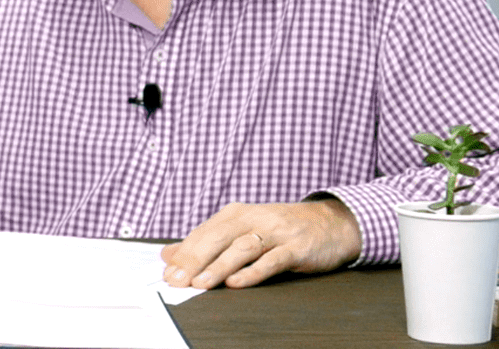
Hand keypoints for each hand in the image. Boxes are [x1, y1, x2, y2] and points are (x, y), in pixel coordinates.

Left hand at [160, 199, 361, 288]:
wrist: (330, 223)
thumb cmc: (279, 229)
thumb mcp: (241, 229)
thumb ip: (205, 242)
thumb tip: (168, 255)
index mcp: (234, 214)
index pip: (203, 234)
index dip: (184, 254)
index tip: (167, 273)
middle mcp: (252, 219)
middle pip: (217, 239)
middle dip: (195, 260)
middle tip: (177, 280)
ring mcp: (275, 232)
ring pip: (242, 248)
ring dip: (219, 266)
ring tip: (200, 283)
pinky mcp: (296, 248)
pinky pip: (272, 260)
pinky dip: (253, 272)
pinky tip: (237, 283)